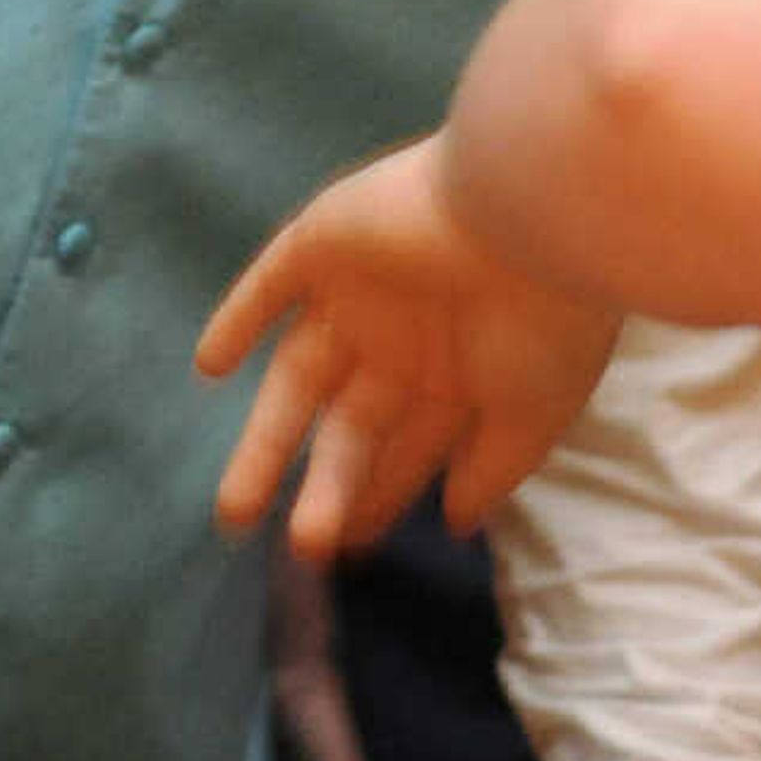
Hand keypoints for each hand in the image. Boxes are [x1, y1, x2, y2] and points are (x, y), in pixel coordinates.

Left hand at [195, 137, 621, 557]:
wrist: (535, 209)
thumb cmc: (550, 315)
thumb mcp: (534, 412)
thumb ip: (494, 467)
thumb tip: (458, 522)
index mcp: (460, 374)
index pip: (406, 451)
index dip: (378, 499)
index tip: (349, 548)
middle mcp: (406, 338)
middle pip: (349, 429)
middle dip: (325, 490)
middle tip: (301, 551)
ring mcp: (363, 291)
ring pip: (299, 376)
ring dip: (266, 443)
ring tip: (234, 515)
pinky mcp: (326, 242)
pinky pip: (270, 285)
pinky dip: (238, 319)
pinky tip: (209, 368)